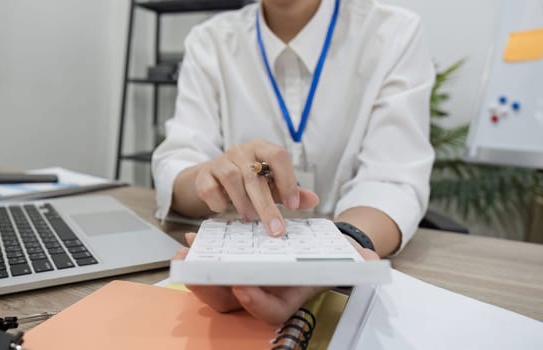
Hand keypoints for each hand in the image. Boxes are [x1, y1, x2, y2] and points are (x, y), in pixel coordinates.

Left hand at [172, 233, 379, 324]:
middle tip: (199, 271)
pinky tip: (191, 240)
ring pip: (216, 288)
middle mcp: (263, 294)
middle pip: (232, 303)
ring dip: (198, 271)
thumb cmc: (327, 258)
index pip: (269, 312)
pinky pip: (212, 268)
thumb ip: (358, 262)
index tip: (243, 285)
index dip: (255, 303)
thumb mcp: (346, 259)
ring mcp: (244, 281)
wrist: (316, 251)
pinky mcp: (232, 266)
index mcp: (288, 298)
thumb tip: (371, 262)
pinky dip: (201, 255)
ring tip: (188, 252)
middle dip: (212, 289)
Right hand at [173, 140, 318, 235]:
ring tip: (249, 217)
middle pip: (254, 175)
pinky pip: (210, 188)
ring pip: (231, 178)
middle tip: (275, 228)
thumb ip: (291, 192)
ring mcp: (220, 161)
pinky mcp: (204, 175)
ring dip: (242, 202)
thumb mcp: (271, 185)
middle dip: (266, 205)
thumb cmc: (248, 180)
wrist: (214, 177)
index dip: (287, 180)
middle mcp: (241, 151)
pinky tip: (225, 209)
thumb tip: (314, 200)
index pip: (278, 155)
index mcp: (262, 149)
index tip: (293, 205)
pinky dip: (218, 202)